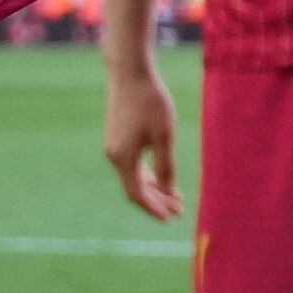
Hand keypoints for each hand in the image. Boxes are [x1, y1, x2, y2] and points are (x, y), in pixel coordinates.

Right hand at [99, 66, 179, 221]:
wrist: (131, 74)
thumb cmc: (150, 102)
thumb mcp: (164, 135)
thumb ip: (166, 165)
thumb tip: (169, 191)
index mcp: (123, 158)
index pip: (136, 194)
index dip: (153, 208)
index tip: (170, 218)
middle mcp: (114, 156)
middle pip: (135, 188)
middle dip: (157, 201)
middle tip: (179, 211)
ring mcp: (114, 147)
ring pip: (134, 177)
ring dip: (154, 189)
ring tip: (175, 199)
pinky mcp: (118, 139)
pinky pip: (132, 166)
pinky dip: (148, 176)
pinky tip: (162, 179)